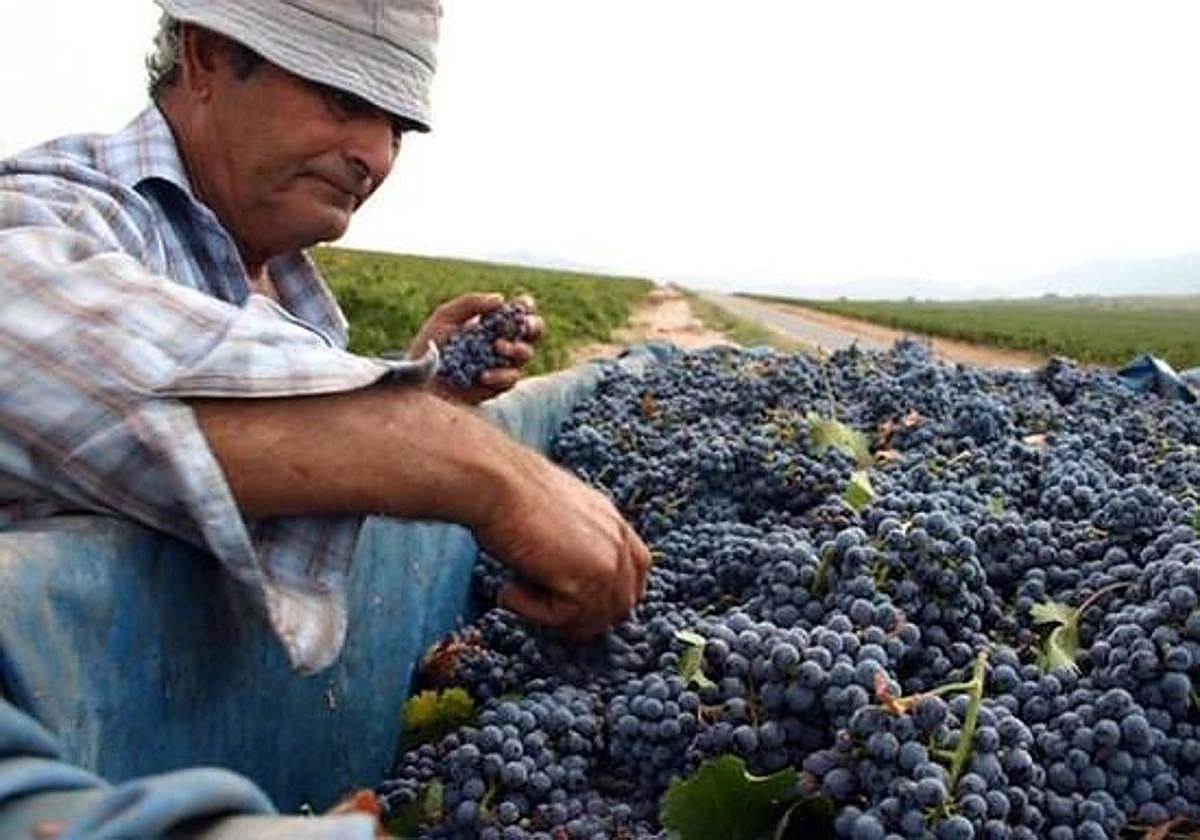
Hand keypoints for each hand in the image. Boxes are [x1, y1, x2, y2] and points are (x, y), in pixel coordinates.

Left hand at [408, 292, 544, 404]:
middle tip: (523, 326)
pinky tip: (483, 375)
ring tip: (497, 347)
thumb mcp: (444, 317)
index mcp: (492, 322)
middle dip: (533, 326)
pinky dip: (500, 375)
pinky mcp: (497, 385)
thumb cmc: (429, 345)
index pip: (519, 311)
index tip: (522, 306)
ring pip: (527, 354)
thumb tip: (501, 299)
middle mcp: (501, 341)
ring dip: (517, 348)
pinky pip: (512, 378)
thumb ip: (470, 303)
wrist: (418, 379)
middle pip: (534, 331)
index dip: (527, 306)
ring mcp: (501, 363)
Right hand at [475, 453, 650, 639]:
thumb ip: (575, 543)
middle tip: (540, 610)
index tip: (572, 603)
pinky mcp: (588, 580)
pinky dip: (533, 612)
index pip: (636, 573)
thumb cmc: (511, 493)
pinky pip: (567, 619)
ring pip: (594, 620)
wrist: (496, 482)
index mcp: (615, 523)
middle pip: (620, 606)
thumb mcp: (557, 516)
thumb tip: (562, 577)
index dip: (607, 596)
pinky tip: (509, 590)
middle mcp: (619, 543)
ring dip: (554, 618)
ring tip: (516, 593)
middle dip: (583, 617)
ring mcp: (608, 563)